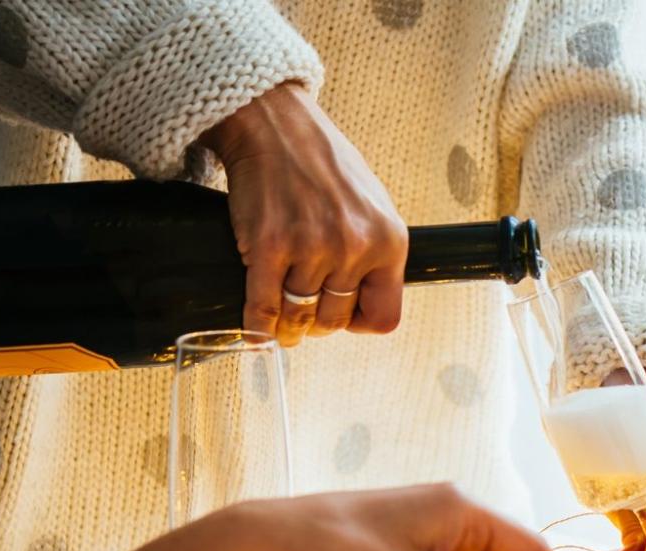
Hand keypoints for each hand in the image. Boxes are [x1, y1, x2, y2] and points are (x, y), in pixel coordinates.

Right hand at [201, 84, 409, 346]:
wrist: (274, 123)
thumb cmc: (322, 162)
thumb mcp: (371, 206)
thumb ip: (374, 252)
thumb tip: (363, 303)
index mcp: (389, 241)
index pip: (384, 317)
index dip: (359, 324)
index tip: (343, 316)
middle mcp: (355, 247)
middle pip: (334, 321)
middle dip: (316, 322)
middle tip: (302, 312)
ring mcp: (312, 248)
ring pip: (298, 317)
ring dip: (286, 326)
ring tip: (280, 322)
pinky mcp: (269, 246)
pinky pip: (263, 308)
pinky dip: (257, 327)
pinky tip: (255, 331)